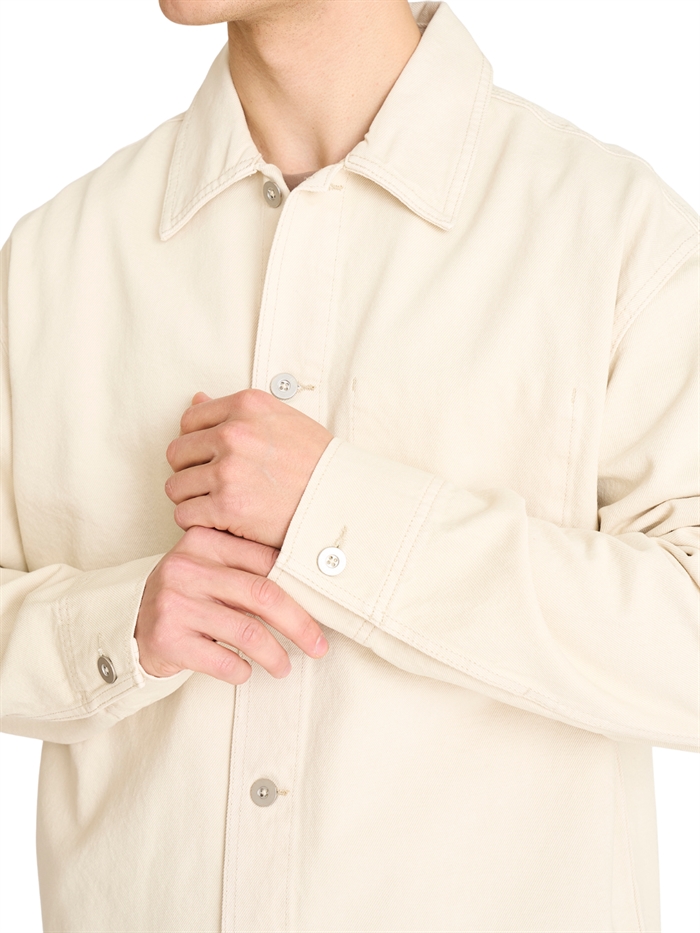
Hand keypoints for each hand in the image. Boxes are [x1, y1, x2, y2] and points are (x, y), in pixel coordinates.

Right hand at [134, 526, 328, 683]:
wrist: (129, 627)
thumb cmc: (184, 597)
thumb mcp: (208, 570)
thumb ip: (246, 569)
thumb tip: (311, 586)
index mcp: (203, 541)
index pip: (266, 561)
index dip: (301, 588)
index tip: (322, 610)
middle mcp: (186, 568)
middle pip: (263, 595)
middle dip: (299, 624)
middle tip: (319, 645)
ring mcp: (175, 604)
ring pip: (248, 632)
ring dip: (275, 655)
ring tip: (283, 667)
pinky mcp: (167, 640)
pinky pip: (223, 660)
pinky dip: (242, 671)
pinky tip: (246, 672)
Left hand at [165, 389, 332, 547]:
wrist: (343, 502)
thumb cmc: (317, 464)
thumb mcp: (282, 421)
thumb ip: (237, 413)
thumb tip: (196, 399)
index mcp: (247, 406)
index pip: (189, 421)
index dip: (196, 445)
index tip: (211, 461)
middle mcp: (234, 433)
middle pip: (177, 454)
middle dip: (190, 472)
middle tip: (213, 487)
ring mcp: (228, 470)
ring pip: (176, 487)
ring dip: (192, 500)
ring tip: (218, 506)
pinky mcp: (227, 506)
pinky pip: (185, 515)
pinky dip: (198, 523)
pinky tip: (221, 523)